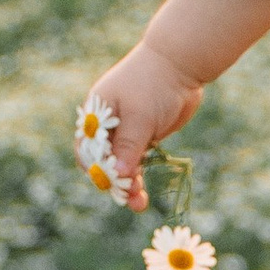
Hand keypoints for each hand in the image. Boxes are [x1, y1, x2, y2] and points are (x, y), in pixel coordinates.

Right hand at [82, 39, 204, 210]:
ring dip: (128, 183)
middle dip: (113, 181)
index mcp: (96, 114)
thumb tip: (119, 173)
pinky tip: (143, 194)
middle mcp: (107, 124)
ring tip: (139, 204)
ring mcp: (126, 130)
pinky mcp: (144, 135)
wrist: (182, 64)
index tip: (111, 183)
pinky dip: (139, 175)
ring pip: (121, 164)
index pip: (87, 148)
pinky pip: (137, 160)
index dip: (96, 169)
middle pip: (103, 160)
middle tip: (129, 198)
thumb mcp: (140, 116)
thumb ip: (129, 145)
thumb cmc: (154, 84)